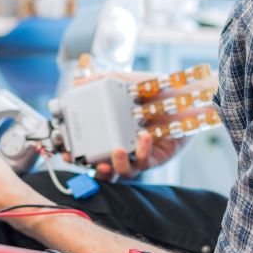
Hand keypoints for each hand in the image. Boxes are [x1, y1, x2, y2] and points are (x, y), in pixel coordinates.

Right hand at [72, 69, 216, 180]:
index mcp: (111, 131)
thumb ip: (101, 80)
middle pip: (103, 168)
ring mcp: (138, 154)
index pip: (88, 148)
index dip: (76, 154)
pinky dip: (142, 151)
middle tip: (91, 162)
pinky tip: (143, 136)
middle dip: (95, 169)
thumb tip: (76, 84)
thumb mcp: (125, 80)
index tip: (68, 152)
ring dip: (117, 165)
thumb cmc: (154, 88)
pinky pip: (146, 162)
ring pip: (123, 172)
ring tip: (117, 151)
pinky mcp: (156, 158)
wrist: (184, 93)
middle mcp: (122, 145)